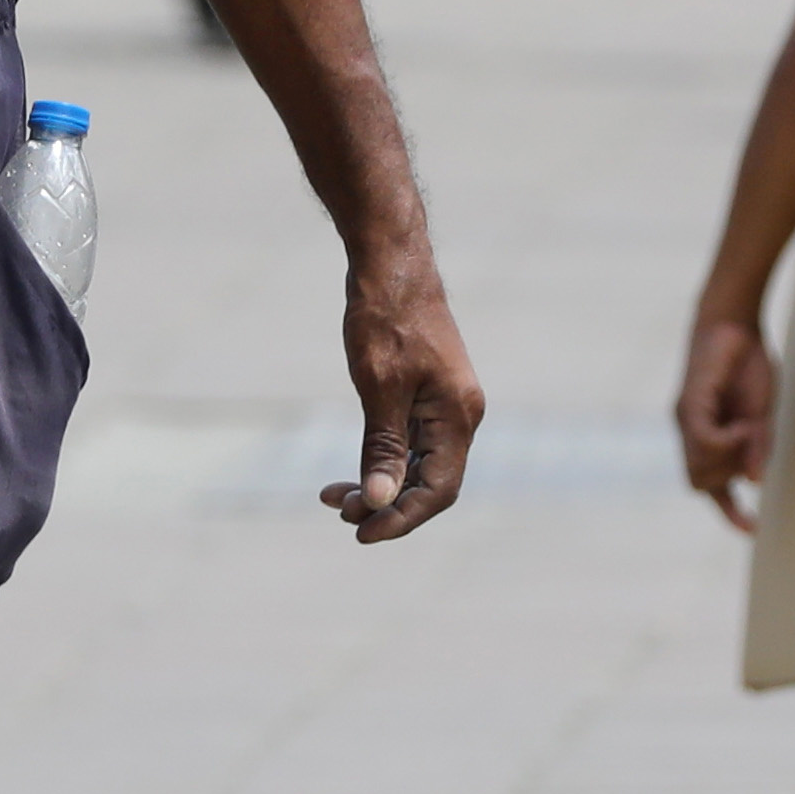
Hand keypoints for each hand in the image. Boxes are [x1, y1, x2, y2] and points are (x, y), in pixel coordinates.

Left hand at [319, 230, 486, 543]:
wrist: (390, 261)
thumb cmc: (385, 318)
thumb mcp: (378, 386)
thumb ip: (383, 446)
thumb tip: (381, 501)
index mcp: (458, 416)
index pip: (437, 490)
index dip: (401, 518)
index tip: (360, 531)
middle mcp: (460, 415)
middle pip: (429, 483)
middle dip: (385, 504)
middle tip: (337, 510)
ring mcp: (446, 405)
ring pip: (418, 465)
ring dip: (380, 484)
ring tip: (335, 495)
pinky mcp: (428, 394)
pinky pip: (412, 443)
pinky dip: (383, 459)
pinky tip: (354, 468)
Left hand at [677, 310, 776, 530]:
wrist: (734, 324)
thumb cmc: (747, 367)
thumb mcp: (760, 415)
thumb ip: (756, 448)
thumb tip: (754, 482)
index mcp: (705, 437)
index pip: (708, 486)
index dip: (729, 511)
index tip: (753, 529)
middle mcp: (689, 433)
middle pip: (702, 484)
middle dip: (730, 481)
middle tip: (753, 444)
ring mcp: (685, 421)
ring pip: (702, 469)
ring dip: (731, 459)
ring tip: (750, 428)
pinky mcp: (688, 406)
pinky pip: (705, 443)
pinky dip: (728, 443)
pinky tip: (744, 426)